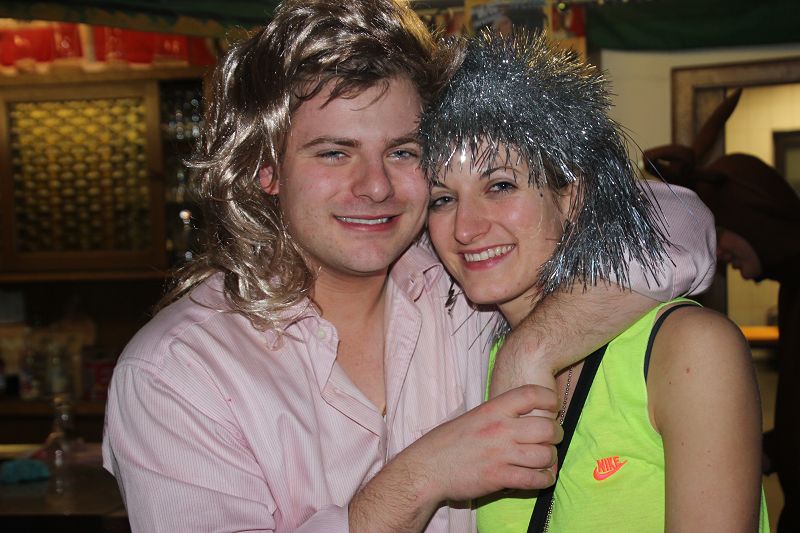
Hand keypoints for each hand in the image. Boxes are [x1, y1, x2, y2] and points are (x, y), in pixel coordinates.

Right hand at [402, 384, 561, 503]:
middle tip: (553, 438)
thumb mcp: (472, 418)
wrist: (427, 469)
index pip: (531, 394)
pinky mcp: (500, 478)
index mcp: (492, 410)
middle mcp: (500, 429)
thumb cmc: (446, 443)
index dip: (549, 398)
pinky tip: (541, 477)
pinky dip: (544, 480)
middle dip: (556, 434)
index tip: (553, 405)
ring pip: (545, 455)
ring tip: (546, 460)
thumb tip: (522, 416)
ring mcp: (501, 454)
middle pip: (547, 428)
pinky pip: (535, 479)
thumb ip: (497, 415)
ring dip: (551, 459)